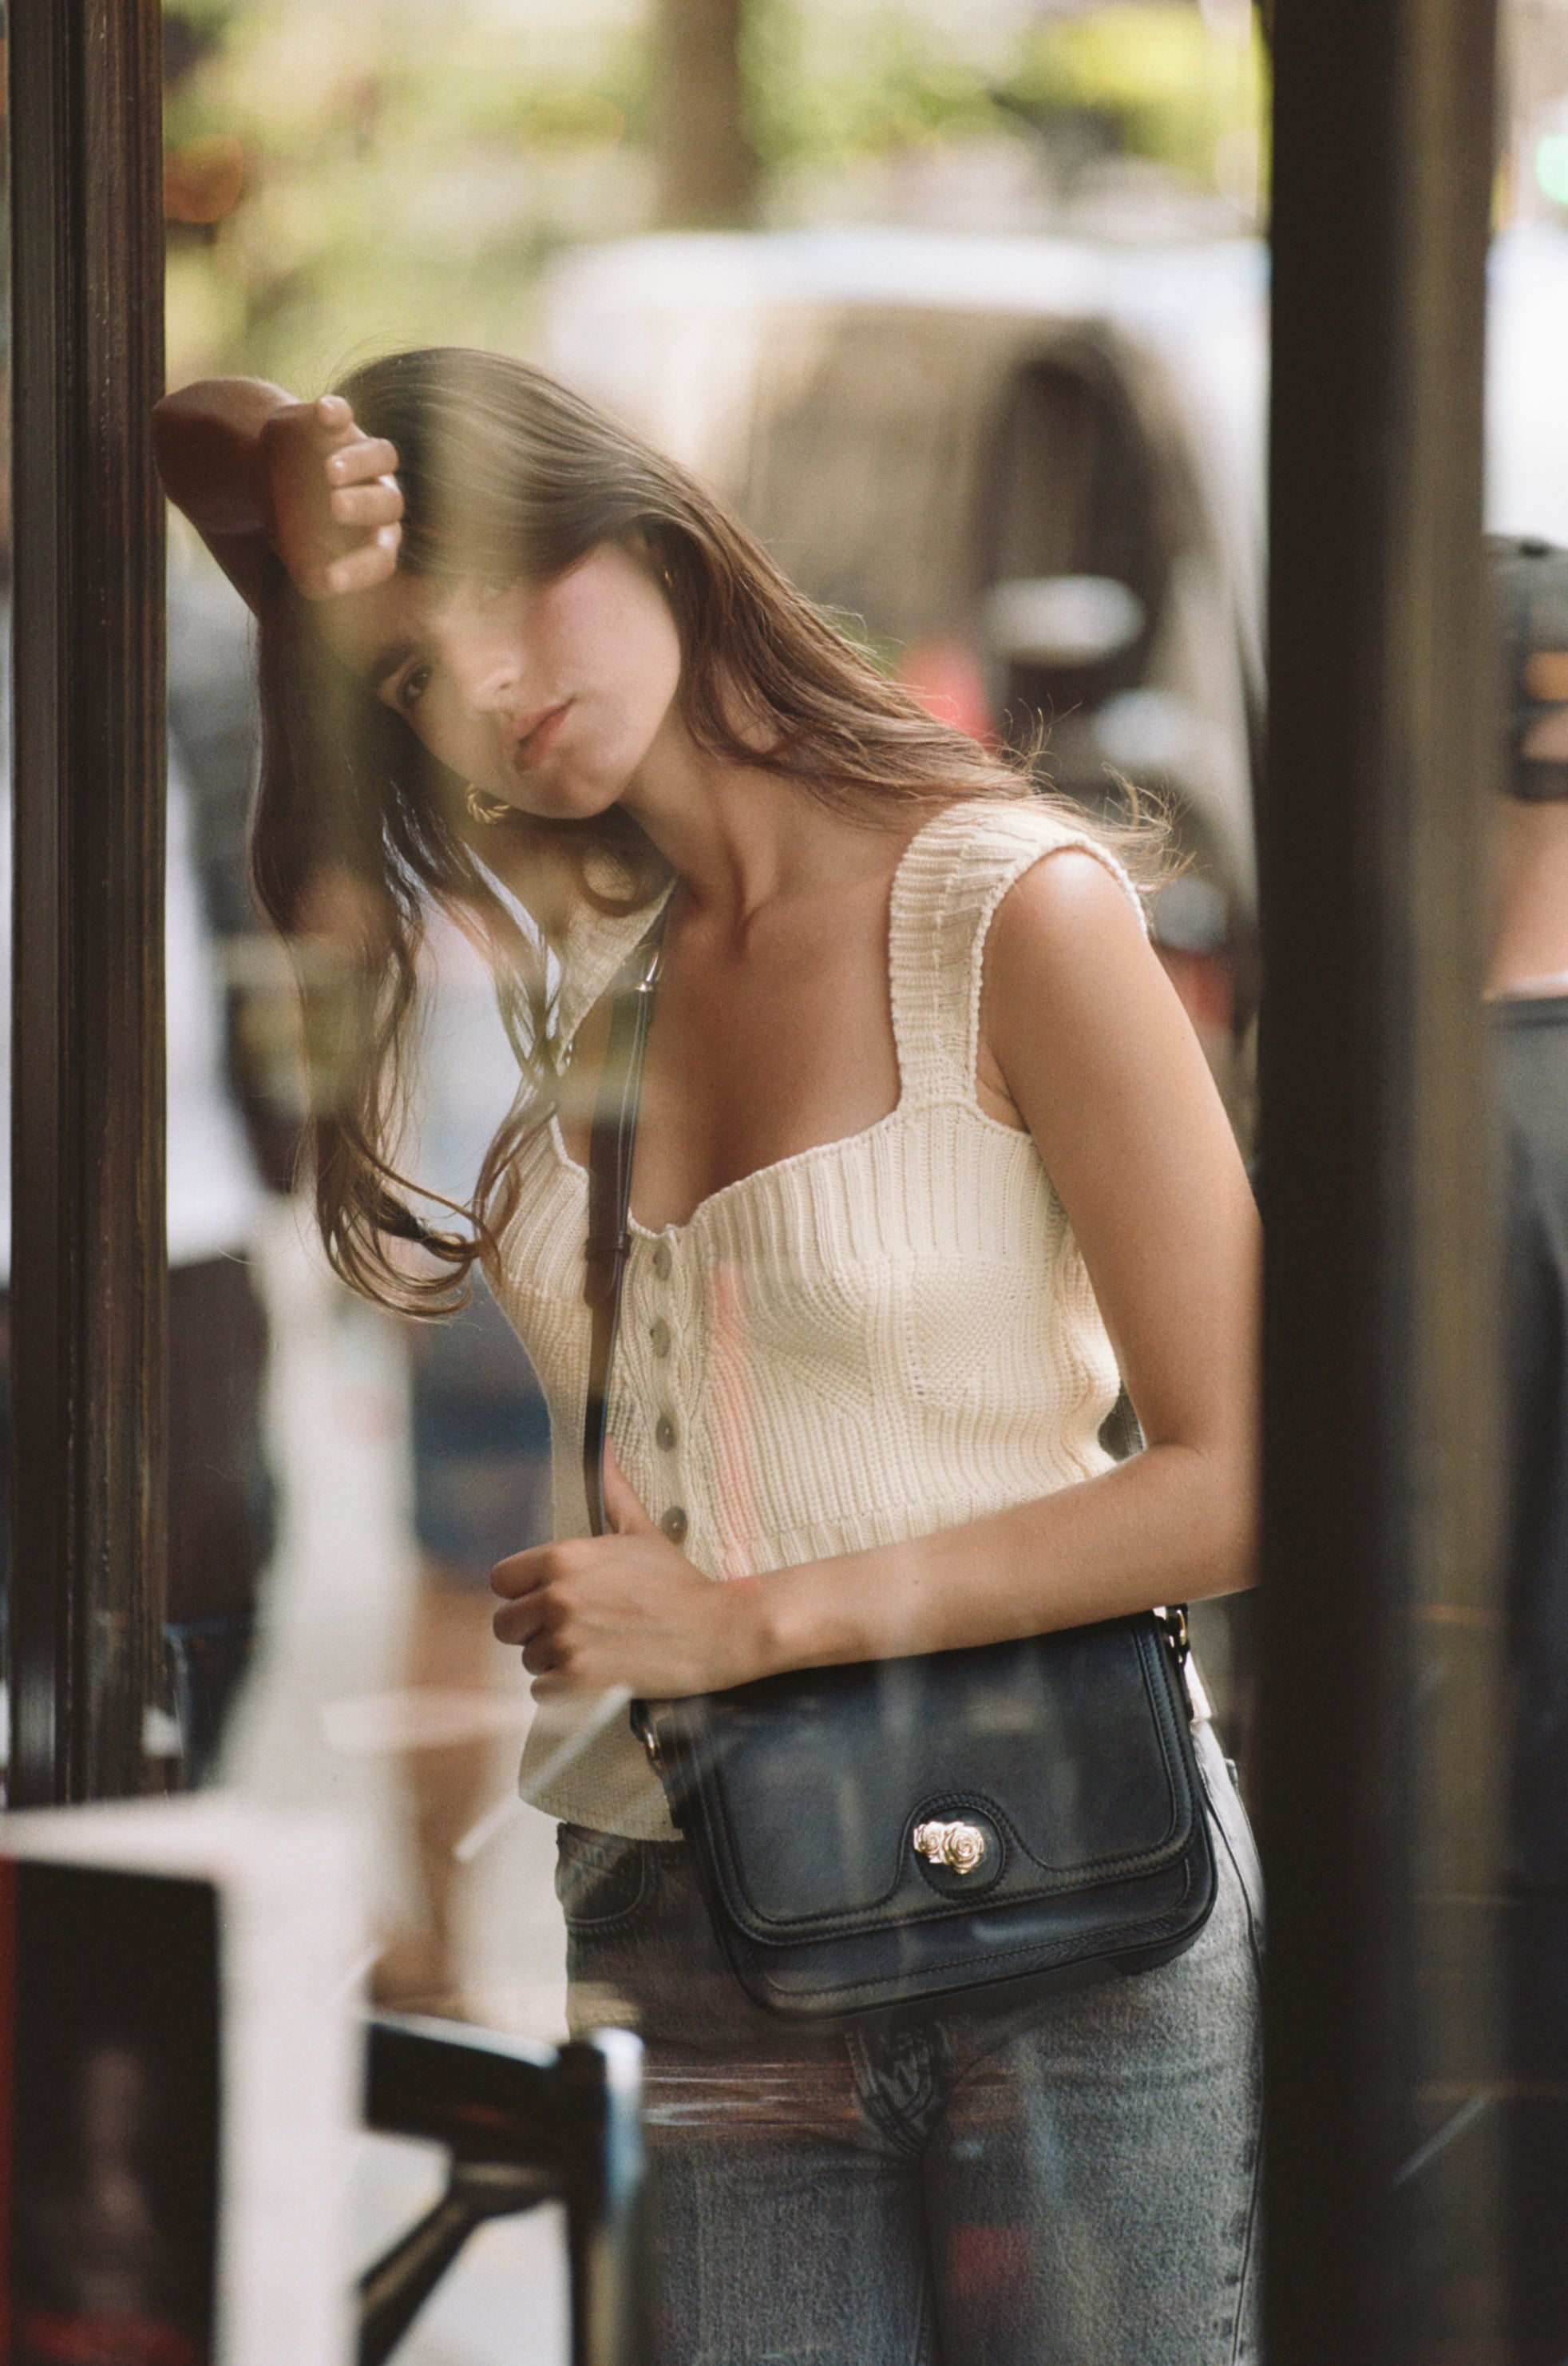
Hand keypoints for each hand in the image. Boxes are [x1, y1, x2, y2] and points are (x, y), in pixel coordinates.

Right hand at [258, 393, 402, 599]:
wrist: (269, 474)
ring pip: (383, 456)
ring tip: (329, 472)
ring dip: (359, 462)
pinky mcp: (338, 422)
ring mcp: (363, 455)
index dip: (359, 569)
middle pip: (390, 502)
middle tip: (334, 507)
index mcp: (376, 537)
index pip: (381, 558)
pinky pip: (345, 414)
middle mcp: (379, 494)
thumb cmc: (292, 528)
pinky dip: (336, 412)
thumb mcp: (300, 559)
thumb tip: (323, 584)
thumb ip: (314, 577)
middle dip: (365, 506)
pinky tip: (324, 412)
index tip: (328, 577)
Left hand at [491, 1452, 768, 1699]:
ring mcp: (566, 1639)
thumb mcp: (641, 1531)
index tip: (549, 1599)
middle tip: (574, 1630)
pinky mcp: (578, 1679)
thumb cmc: (678, 1582)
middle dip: (533, 1630)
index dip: (522, 1593)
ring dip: (554, 1661)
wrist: (715, 1631)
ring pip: (528, 1659)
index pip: (501, 1581)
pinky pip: (541, 1692)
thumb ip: (613, 1491)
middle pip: (505, 1625)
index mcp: (563, 1558)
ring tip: (595, 1650)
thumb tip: (604, 1446)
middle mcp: (557, 1597)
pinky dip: (564, 1692)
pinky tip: (596, 1675)